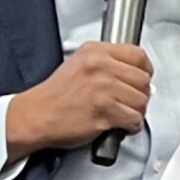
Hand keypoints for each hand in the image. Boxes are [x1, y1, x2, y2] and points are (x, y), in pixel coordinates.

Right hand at [3, 43, 152, 158]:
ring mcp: (102, 88)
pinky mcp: (104, 110)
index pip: (138, 55)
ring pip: (142, 101)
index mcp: (95, 52)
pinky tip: (118, 125)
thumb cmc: (56, 96)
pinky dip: (130, 127)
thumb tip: (138, 74)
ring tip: (121, 115)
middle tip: (128, 103)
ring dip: (136, 113)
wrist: (35, 116)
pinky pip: (134, 120)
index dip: (145, 70)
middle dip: (140, 95)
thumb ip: (108, 64)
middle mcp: (100, 67)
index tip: (140, 80)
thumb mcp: (79, 65)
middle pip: (144, 80)